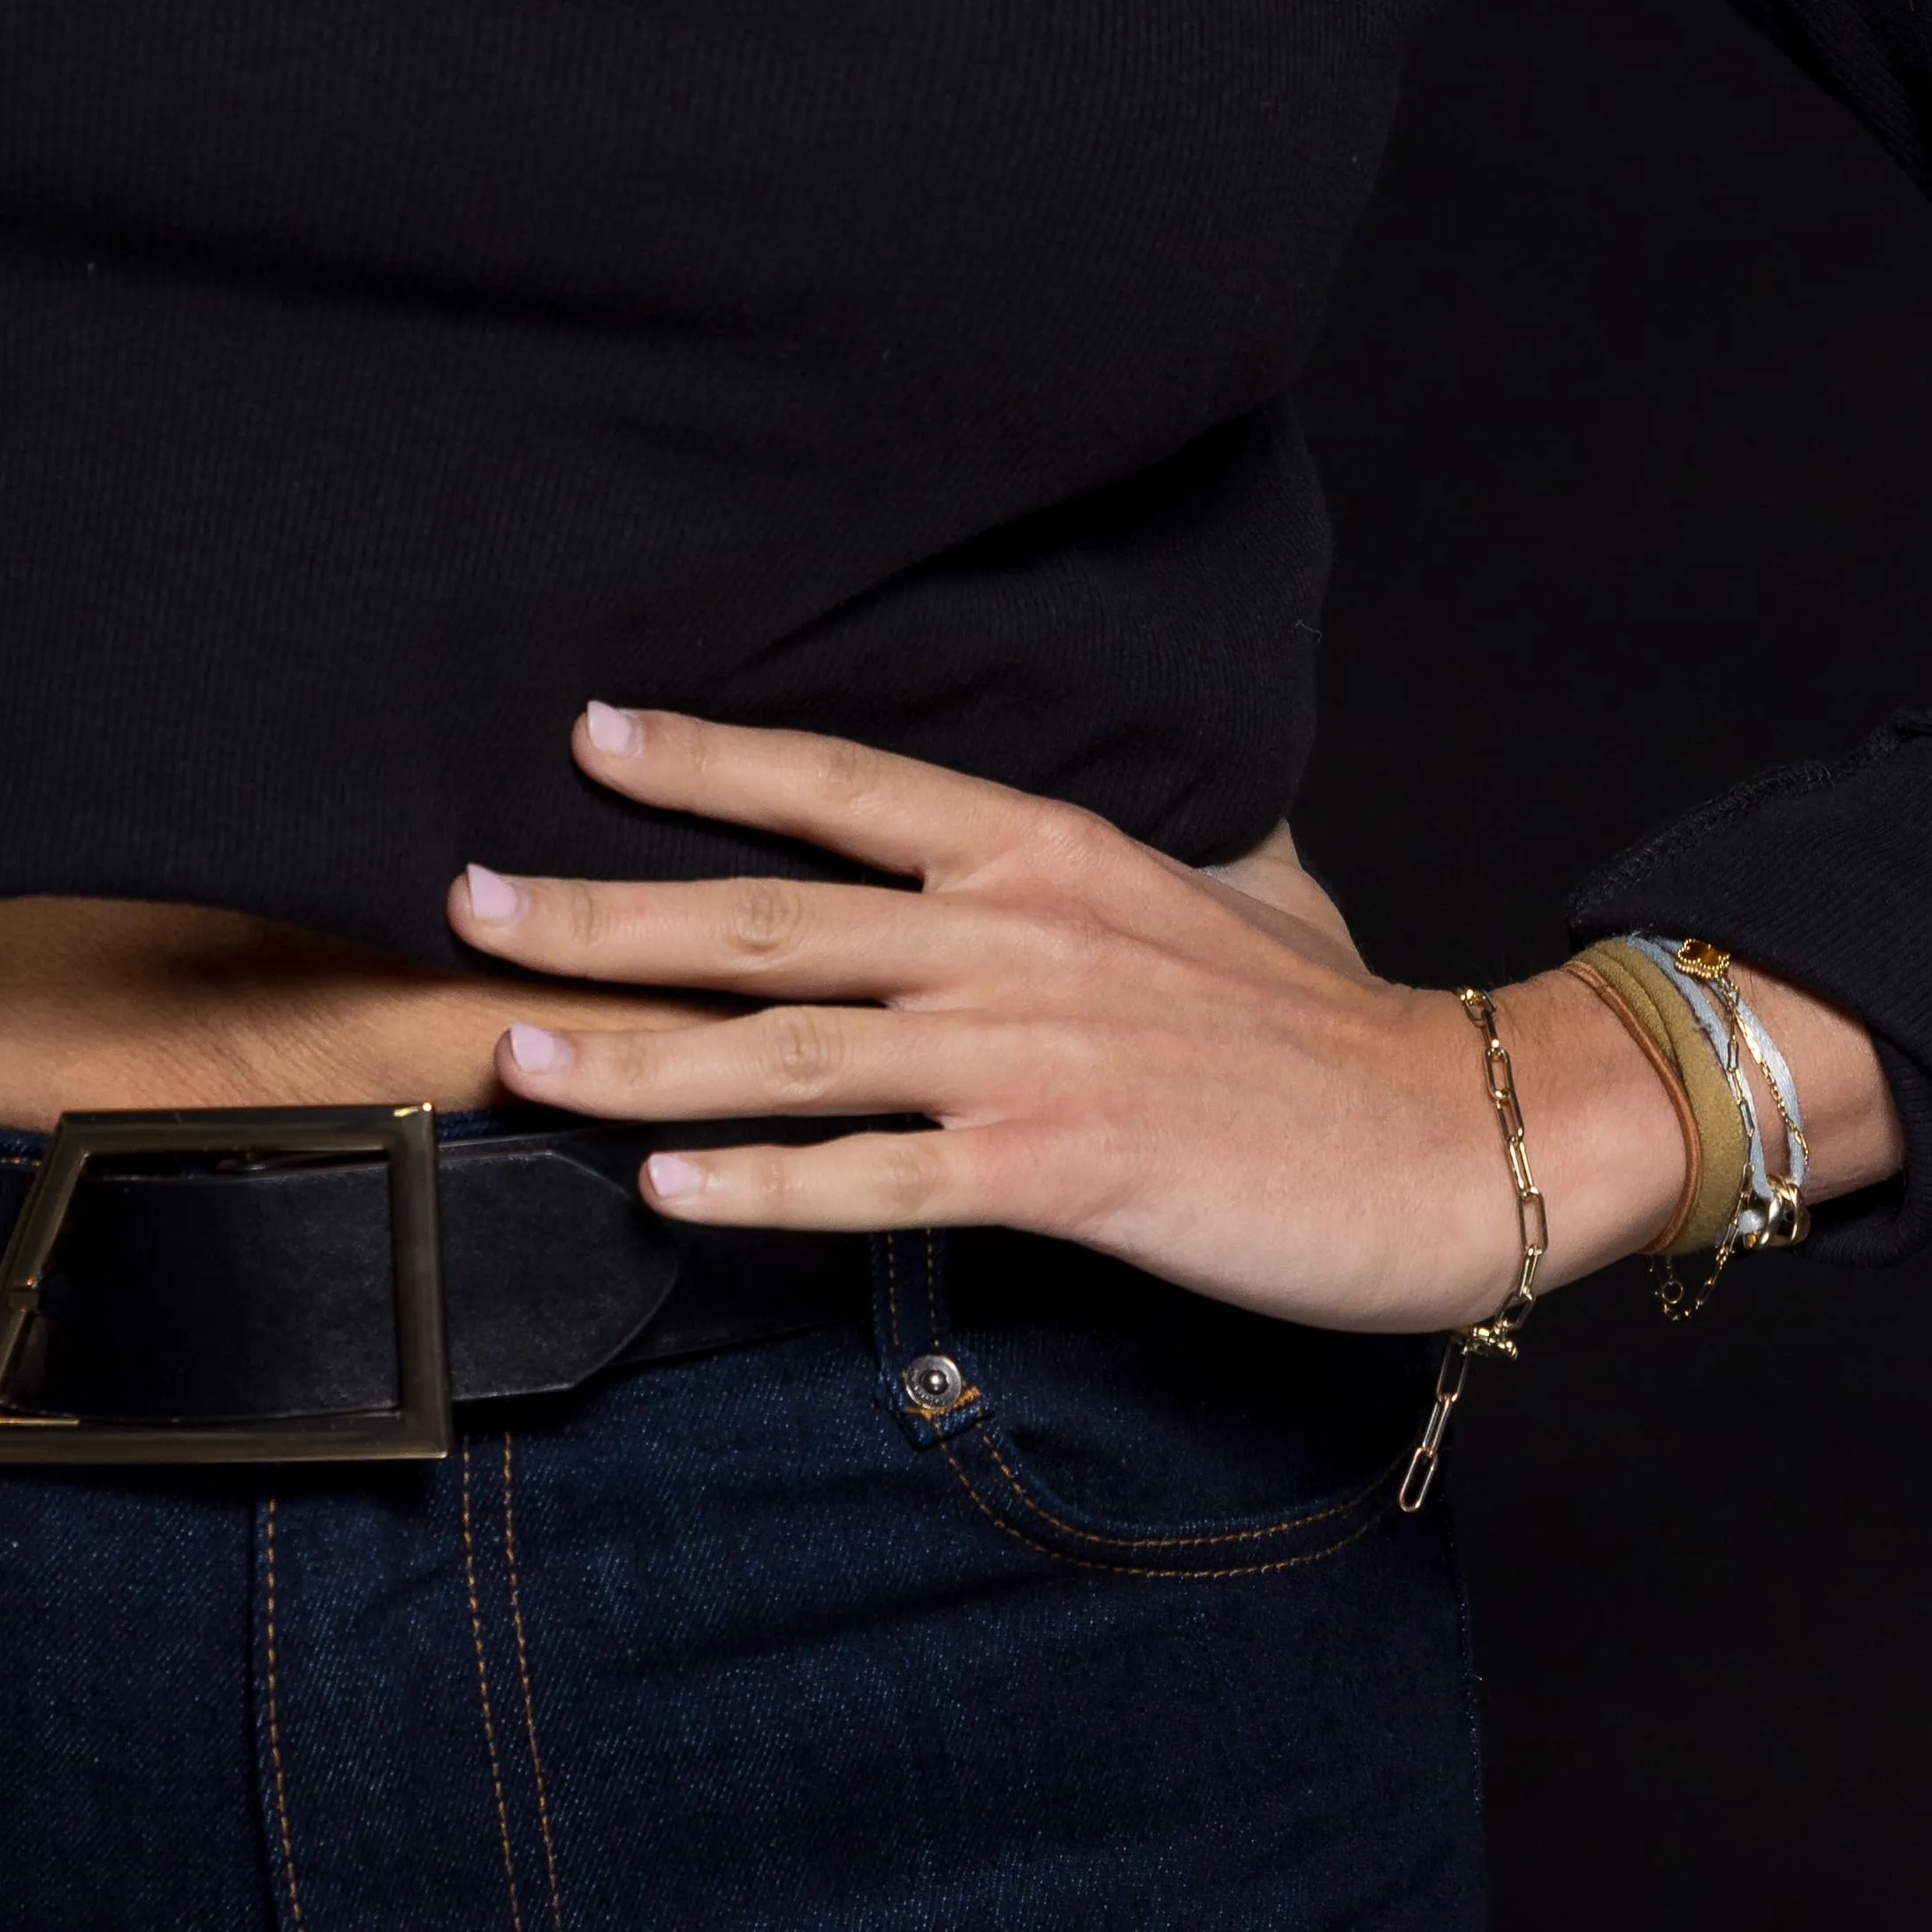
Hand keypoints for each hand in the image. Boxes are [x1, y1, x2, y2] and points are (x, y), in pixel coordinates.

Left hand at [448, 703, 1780, 1330]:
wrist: (1466, 1130)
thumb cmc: (1334, 1030)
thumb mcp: (1218, 895)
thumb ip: (1101, 875)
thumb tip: (1030, 852)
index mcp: (1048, 856)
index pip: (846, 785)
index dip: (709, 758)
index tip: (585, 736)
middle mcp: (1020, 937)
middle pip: (773, 912)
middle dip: (605, 906)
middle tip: (465, 896)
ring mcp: (1036, 1054)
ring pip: (794, 1046)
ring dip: (640, 1054)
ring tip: (516, 1050)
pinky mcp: (1064, 1170)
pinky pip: (882, 1180)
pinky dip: (766, 1189)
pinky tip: (668, 1196)